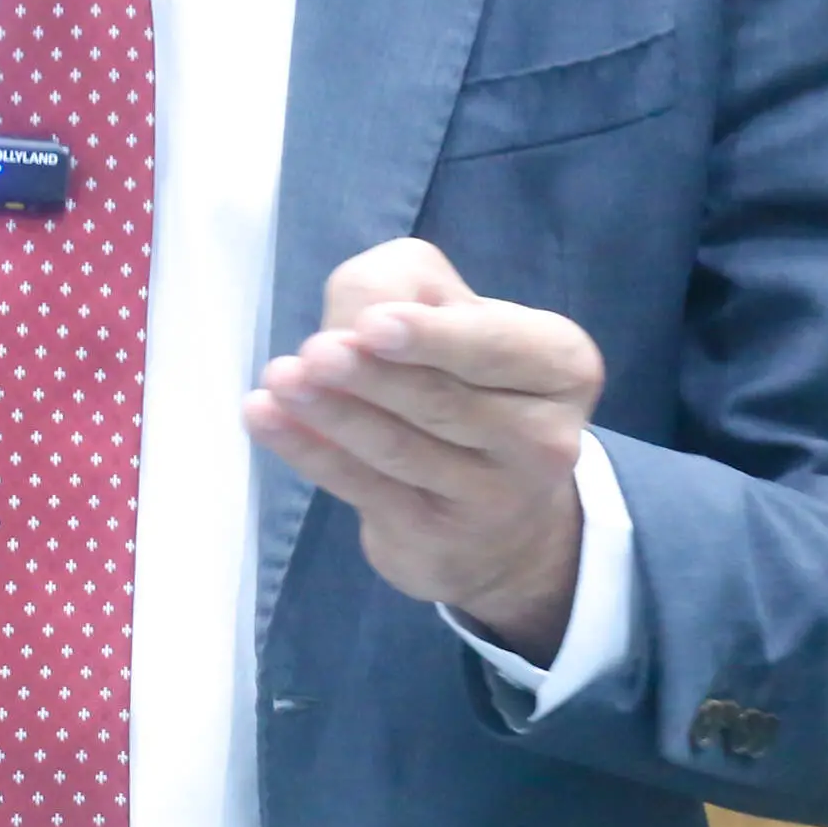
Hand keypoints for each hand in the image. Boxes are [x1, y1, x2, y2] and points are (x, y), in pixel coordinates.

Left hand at [240, 237, 602, 661]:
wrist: (498, 515)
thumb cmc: (465, 377)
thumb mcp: (450, 309)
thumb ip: (402, 287)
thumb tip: (346, 321)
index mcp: (560, 365)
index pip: (495, 347)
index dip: (431, 337)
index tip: (373, 325)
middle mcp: (544, 438)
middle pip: (444, 401)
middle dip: (373, 376)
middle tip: (315, 353)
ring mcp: (492, 498)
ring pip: (400, 448)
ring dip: (334, 413)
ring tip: (282, 381)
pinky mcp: (434, 539)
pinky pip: (363, 487)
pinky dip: (310, 452)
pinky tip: (266, 419)